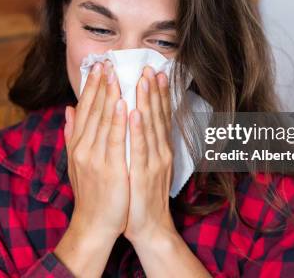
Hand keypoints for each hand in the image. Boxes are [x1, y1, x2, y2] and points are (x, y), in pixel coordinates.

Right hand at [54, 61, 128, 276]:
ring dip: (112, 96)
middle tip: (108, 62)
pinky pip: (116, 141)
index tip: (98, 67)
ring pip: (105, 121)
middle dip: (101, 85)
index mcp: (78, 145)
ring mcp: (96, 158)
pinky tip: (125, 104)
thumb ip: (72, 134)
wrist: (95, 225)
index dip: (92, 87)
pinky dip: (120, 121)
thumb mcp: (76, 162)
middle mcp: (84, 148)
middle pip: (94, 111)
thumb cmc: (91, 193)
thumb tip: (69, 110)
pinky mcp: (111, 169)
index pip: (85, 110)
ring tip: (117, 74)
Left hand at [123, 66, 176, 246]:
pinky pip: (140, 148)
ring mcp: (154, 162)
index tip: (154, 71)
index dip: (158, 93)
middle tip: (150, 66)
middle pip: (157, 115)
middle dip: (153, 90)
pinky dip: (138, 129)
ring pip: (151, 126)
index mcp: (158, 148)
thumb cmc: (140, 195)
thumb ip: (137, 142)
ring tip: (144, 80)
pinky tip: (135, 112)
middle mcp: (160, 151)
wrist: (149, 227)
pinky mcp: (144, 175)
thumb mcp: (141, 164)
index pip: (159, 115)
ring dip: (148, 102)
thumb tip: (134, 120)